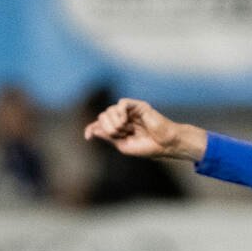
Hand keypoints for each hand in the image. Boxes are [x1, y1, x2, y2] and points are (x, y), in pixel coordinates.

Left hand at [81, 98, 206, 162]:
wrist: (164, 144)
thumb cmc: (147, 147)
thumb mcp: (123, 145)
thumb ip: (108, 136)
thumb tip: (93, 129)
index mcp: (118, 129)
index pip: (99, 125)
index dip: (91, 129)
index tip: (87, 137)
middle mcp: (123, 119)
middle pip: (103, 116)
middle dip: (107, 127)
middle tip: (118, 134)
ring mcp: (130, 112)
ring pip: (110, 110)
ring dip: (114, 122)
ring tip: (124, 130)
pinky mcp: (138, 106)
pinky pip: (121, 103)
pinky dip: (119, 112)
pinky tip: (125, 121)